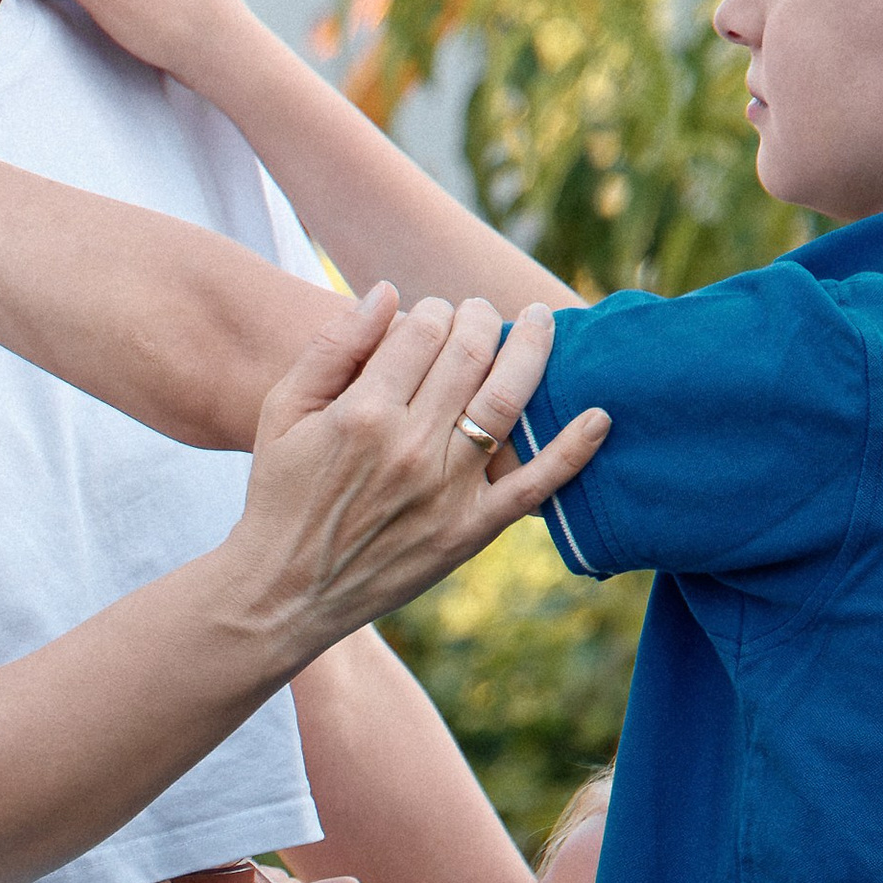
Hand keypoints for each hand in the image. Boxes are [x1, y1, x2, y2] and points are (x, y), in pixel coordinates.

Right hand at [223, 287, 607, 653]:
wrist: (286, 590)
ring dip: (533, 351)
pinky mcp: (470, 532)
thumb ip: (332, 346)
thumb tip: (387, 292)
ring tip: (544, 322)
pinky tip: (601, 416)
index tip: (433, 313)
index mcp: (363, 413)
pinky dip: (572, 451)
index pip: (423, 330)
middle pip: (470, 354)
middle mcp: (411, 448)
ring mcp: (447, 492)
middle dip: (482, 318)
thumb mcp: (282, 410)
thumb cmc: (281, 492)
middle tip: (483, 311)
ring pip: (507, 401)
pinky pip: (534, 487)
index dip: (435, 309)